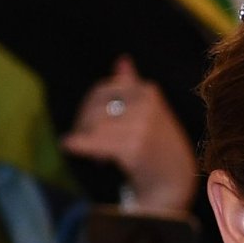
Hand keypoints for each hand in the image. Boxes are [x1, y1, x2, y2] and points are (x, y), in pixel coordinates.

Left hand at [63, 56, 197, 212]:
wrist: (175, 183)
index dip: (88, 107)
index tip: (86, 123)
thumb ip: (133, 86)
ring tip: (98, 157)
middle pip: (96, 108)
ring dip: (88, 140)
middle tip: (84, 142)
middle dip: (84, 124)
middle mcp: (145, 105)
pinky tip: (68, 145)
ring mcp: (141, 126)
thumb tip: (122, 60)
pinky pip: (96, 142)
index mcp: (147, 91)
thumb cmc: (160, 148)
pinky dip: (78, 144)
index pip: (103, 90)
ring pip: (96, 126)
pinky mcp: (134, 148)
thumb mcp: (151, 112)